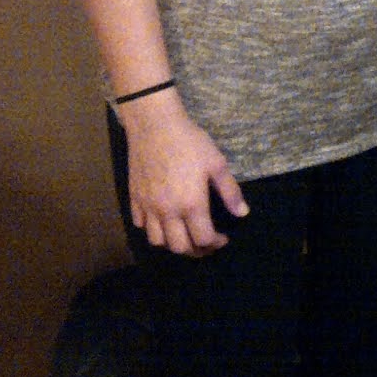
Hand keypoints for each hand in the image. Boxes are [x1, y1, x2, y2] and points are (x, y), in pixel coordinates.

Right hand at [121, 90, 247, 255]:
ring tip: (184, 235)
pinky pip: (140, 224)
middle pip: (179, 247)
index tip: (223, 239)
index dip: (216, 244)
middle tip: (206, 243)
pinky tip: (162, 220)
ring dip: (172, 244)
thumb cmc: (190, 142)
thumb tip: (242, 213)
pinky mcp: (134, 198)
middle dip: (196, 251)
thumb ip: (230, 191)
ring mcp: (148, 206)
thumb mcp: (217, 163)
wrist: (154, 125)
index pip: (203, 238)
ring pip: (157, 241)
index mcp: (191, 204)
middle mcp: (167, 211)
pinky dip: (152, 229)